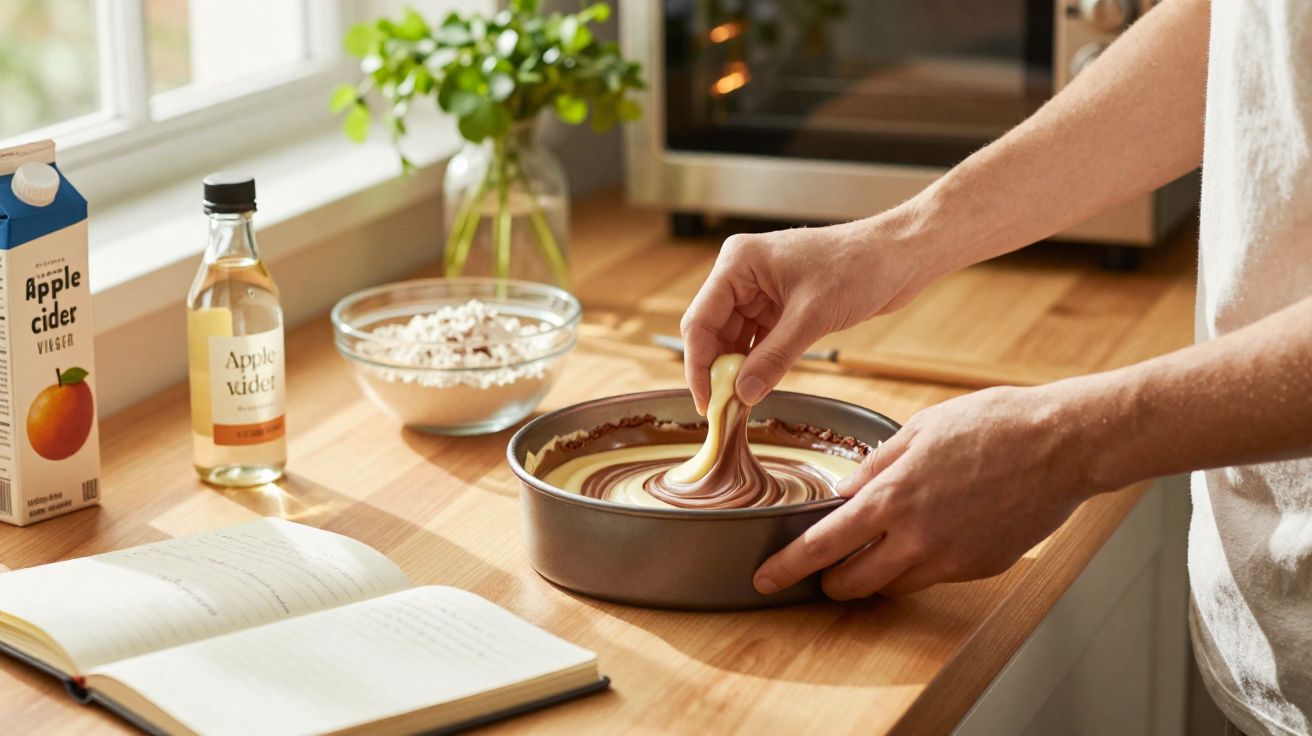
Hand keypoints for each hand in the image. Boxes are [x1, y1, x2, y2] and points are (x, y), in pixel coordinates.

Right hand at [679, 214, 937, 412]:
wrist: (900, 256)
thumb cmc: (858, 266)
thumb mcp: (812, 317)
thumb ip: (773, 358)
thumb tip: (742, 394)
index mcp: (738, 263)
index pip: (700, 321)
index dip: (699, 365)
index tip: (706, 402)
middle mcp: (742, 275)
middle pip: (713, 332)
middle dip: (718, 370)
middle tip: (724, 410)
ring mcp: (761, 290)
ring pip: (734, 339)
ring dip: (738, 370)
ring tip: (741, 403)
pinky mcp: (780, 305)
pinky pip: (757, 340)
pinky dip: (757, 363)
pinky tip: (759, 385)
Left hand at [753, 384, 1108, 598]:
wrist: (1062, 444)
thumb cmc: (994, 424)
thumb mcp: (922, 428)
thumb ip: (878, 463)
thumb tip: (846, 488)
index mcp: (892, 496)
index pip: (823, 544)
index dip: (788, 566)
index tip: (765, 577)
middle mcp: (916, 536)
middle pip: (851, 582)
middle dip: (829, 581)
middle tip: (822, 572)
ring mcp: (949, 558)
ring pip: (890, 587)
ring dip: (872, 577)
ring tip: (872, 555)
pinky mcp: (978, 567)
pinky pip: (931, 579)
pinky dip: (916, 568)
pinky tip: (924, 541)